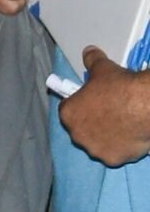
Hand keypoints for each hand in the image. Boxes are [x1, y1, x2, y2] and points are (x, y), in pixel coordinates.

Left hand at [58, 48, 149, 167]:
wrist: (146, 106)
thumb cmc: (121, 86)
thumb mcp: (103, 68)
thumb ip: (92, 61)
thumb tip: (88, 51)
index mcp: (69, 114)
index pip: (68, 109)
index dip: (80, 104)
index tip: (92, 100)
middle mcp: (77, 136)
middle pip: (82, 129)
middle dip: (92, 121)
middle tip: (110, 111)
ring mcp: (95, 150)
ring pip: (98, 143)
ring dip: (106, 136)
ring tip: (123, 122)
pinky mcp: (112, 159)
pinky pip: (115, 152)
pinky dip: (121, 146)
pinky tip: (131, 134)